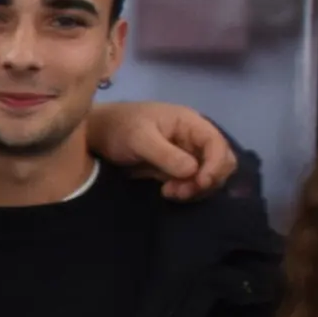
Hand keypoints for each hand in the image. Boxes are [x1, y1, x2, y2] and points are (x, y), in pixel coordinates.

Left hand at [89, 100, 237, 201]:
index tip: (201, 182)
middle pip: (220, 161)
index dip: (216, 164)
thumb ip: (166, 154)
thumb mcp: (139, 138)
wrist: (98, 135)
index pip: (216, 143)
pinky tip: (167, 193)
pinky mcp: (175, 169)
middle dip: (207, 180)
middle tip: (181, 191)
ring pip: (207, 175)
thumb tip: (192, 170)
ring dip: (195, 189)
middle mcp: (193, 138)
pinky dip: (186, 191)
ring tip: (170, 193)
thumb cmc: (118, 129)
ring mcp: (185, 155)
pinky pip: (191, 183)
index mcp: (190, 123)